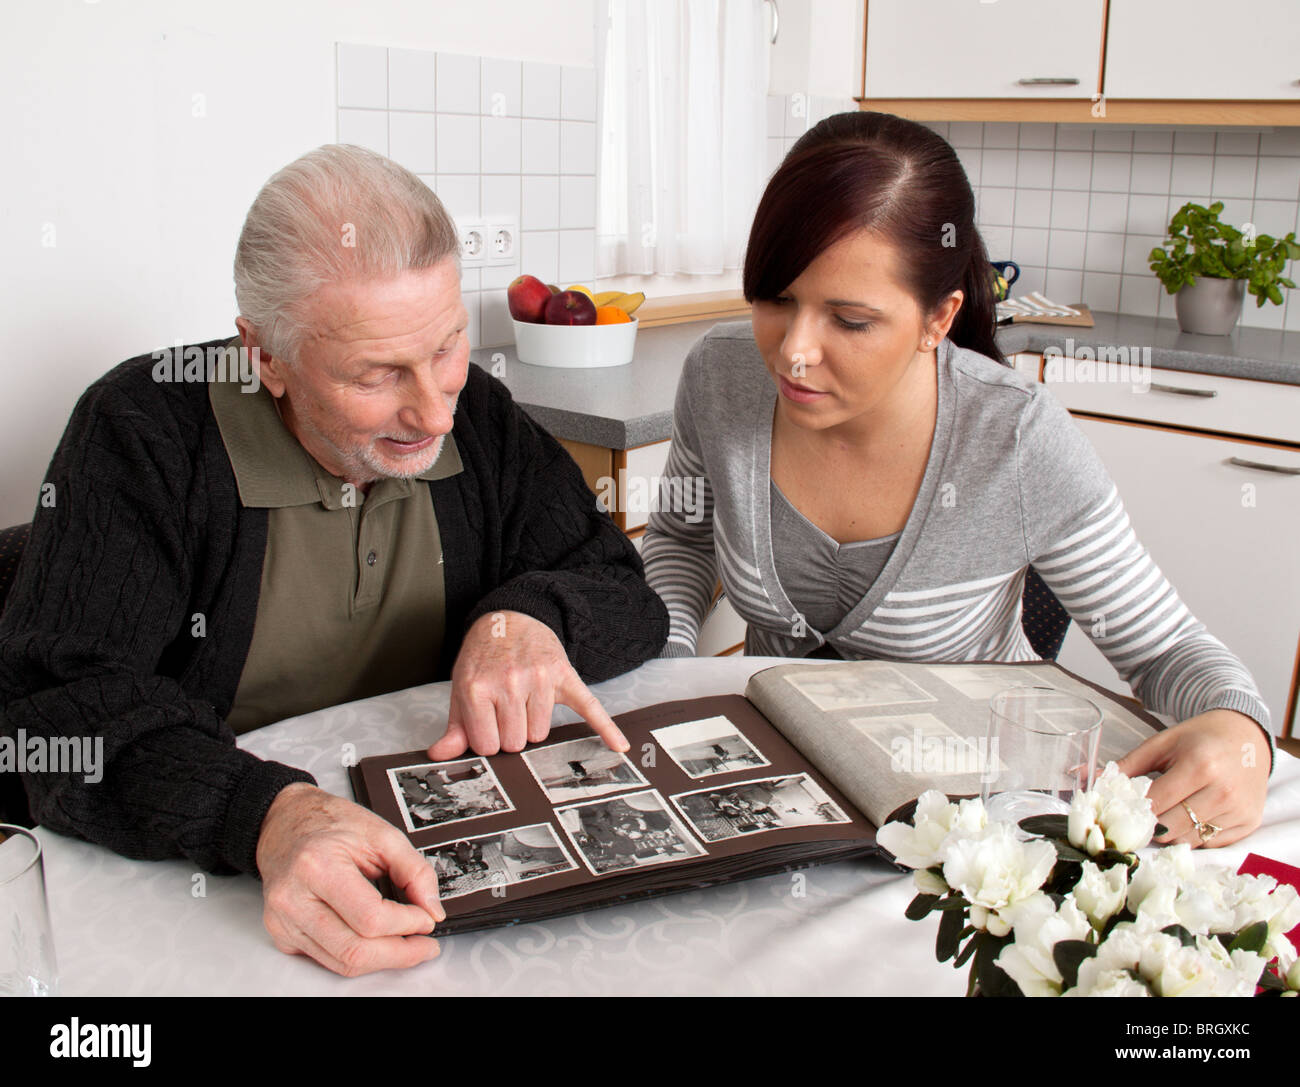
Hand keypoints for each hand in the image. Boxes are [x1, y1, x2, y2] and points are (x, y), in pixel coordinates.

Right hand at [256, 783, 444, 976]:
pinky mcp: (282, 934)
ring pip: (342, 963)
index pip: (370, 918)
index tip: (427, 919)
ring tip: (408, 946)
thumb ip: (414, 870)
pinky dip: (358, 956)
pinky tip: (376, 942)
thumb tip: (432, 909)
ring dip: (382, 960)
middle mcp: (294, 898)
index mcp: (317, 866)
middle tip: (425, 945)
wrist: (286, 822)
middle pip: (355, 950)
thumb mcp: (382, 834)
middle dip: (399, 954)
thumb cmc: (330, 823)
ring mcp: (284, 921)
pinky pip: (327, 959)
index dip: (407, 924)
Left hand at [428, 610, 627, 759]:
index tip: (487, 725)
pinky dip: (605, 728)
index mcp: (477, 688)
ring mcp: (538, 679)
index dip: (488, 740)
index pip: (487, 746)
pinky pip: (588, 707)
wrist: (513, 617)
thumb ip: (455, 725)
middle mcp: (509, 683)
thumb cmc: (485, 657)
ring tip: (525, 702)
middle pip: (516, 743)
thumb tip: (439, 755)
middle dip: (511, 733)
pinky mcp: (564, 676)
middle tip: (505, 711)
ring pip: (540, 734)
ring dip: (533, 726)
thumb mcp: (462, 687)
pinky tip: (619, 745)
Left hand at [1117, 709, 1269, 848]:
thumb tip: (1082, 776)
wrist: (1247, 736)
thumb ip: (1125, 766)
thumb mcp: (1160, 744)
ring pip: (1188, 840)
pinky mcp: (1249, 823)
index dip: (1133, 810)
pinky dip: (1193, 835)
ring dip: (1169, 832)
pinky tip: (1190, 816)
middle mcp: (1223, 791)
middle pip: (1170, 828)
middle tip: (1141, 813)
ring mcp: (1239, 810)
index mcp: (1199, 765)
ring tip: (1167, 812)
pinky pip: (1209, 843)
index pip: (1154, 804)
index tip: (1121, 808)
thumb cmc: (1199, 738)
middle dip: (1149, 824)